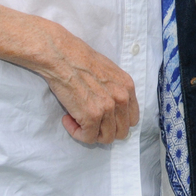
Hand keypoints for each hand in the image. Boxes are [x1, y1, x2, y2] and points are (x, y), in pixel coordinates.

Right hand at [35, 21, 139, 144]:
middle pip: (122, 131)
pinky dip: (76, 132)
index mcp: (128, 87)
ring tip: (78, 119)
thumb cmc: (80, 59)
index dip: (118, 123)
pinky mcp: (92, 117)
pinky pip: (88, 138)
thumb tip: (113, 106)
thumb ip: (115, 89)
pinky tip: (68, 119)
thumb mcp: (109, 71)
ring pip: (106, 138)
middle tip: (90, 122)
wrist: (62, 56)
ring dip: (91, 133)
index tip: (104, 120)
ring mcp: (108, 109)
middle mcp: (122, 99)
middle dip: (105, 130)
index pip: (132, 119)